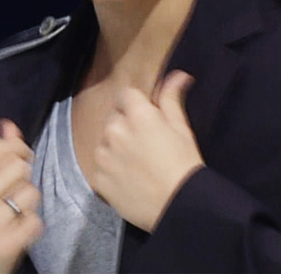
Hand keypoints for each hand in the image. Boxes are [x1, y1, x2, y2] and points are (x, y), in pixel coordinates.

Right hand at [0, 120, 42, 273]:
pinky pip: (36, 220)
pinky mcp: (5, 245)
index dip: (16, 148)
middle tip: (11, 190)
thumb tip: (9, 125)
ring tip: (10, 213)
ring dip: (26, 202)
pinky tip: (15, 231)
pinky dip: (30, 226)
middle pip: (20, 164)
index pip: (1, 145)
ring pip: (31, 191)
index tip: (17, 159)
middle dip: (22, 175)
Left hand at [93, 70, 204, 232]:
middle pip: (115, 117)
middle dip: (126, 123)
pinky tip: (128, 177)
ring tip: (136, 162)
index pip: (127, 94)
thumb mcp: (181, 127)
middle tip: (145, 142)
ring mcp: (103, 155)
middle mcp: (115, 130)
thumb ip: (171, 98)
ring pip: (105, 141)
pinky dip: (110, 169)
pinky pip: (100, 166)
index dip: (137, 104)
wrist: (178, 206)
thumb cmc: (184, 163)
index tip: (147, 116)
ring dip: (115, 146)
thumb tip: (178, 74)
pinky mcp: (97, 179)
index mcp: (137, 114)